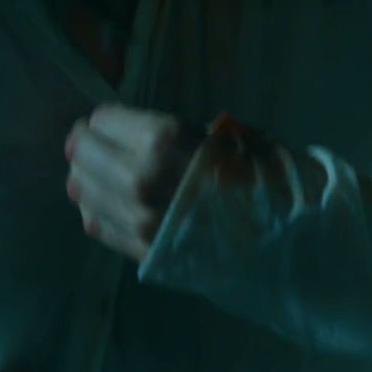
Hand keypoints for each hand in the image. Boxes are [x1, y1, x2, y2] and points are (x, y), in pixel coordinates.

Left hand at [66, 106, 318, 263]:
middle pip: (88, 156)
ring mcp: (138, 220)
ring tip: (85, 172)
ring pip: (86, 192)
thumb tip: (144, 134)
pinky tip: (96, 202)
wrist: (289, 242)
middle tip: (84, 142)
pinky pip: (99, 226)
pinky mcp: (141, 251)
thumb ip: (183, 135)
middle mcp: (141, 179)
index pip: (107, 122)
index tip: (103, 120)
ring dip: (82, 178)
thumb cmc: (268, 179)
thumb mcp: (232, 137)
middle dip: (84, 146)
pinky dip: (92, 210)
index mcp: (165, 141)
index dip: (103, 120)